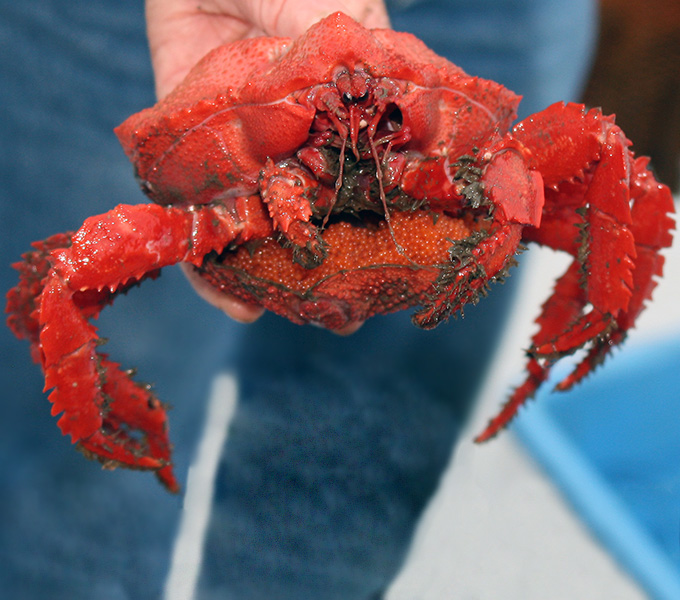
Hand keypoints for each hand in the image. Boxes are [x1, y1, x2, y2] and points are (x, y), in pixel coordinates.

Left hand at [146, 0, 388, 329]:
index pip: (364, 185)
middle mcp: (292, 147)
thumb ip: (369, 65)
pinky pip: (196, 217)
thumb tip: (411, 107)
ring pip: (255, 231)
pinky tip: (231, 298)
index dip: (379, 229)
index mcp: (337, 120)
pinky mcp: (190, 158)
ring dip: (268, 280)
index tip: (399, 273)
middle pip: (310, 221)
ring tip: (287, 315)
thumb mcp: (344, 12)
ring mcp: (243, 157)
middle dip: (326, 272)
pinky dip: (208, 262)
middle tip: (345, 316)